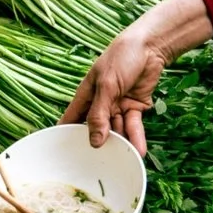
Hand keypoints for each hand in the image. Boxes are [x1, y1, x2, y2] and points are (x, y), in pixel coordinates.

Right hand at [63, 0, 212, 154]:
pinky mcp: (135, 108)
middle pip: (96, 130)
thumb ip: (100, 114)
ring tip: (126, 160)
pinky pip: (134, 126)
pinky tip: (139, 150)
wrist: (150, 46)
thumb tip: (94, 141)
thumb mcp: (107, 85)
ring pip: (117, 130)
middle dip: (98, 146)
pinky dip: (136, 137)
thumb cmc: (122, 57)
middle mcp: (100, 104)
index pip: (71, 119)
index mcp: (86, 96)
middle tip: (98, 167)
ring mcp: (118, 107)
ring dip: (122, 144)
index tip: (62, 157)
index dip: (66, 136)